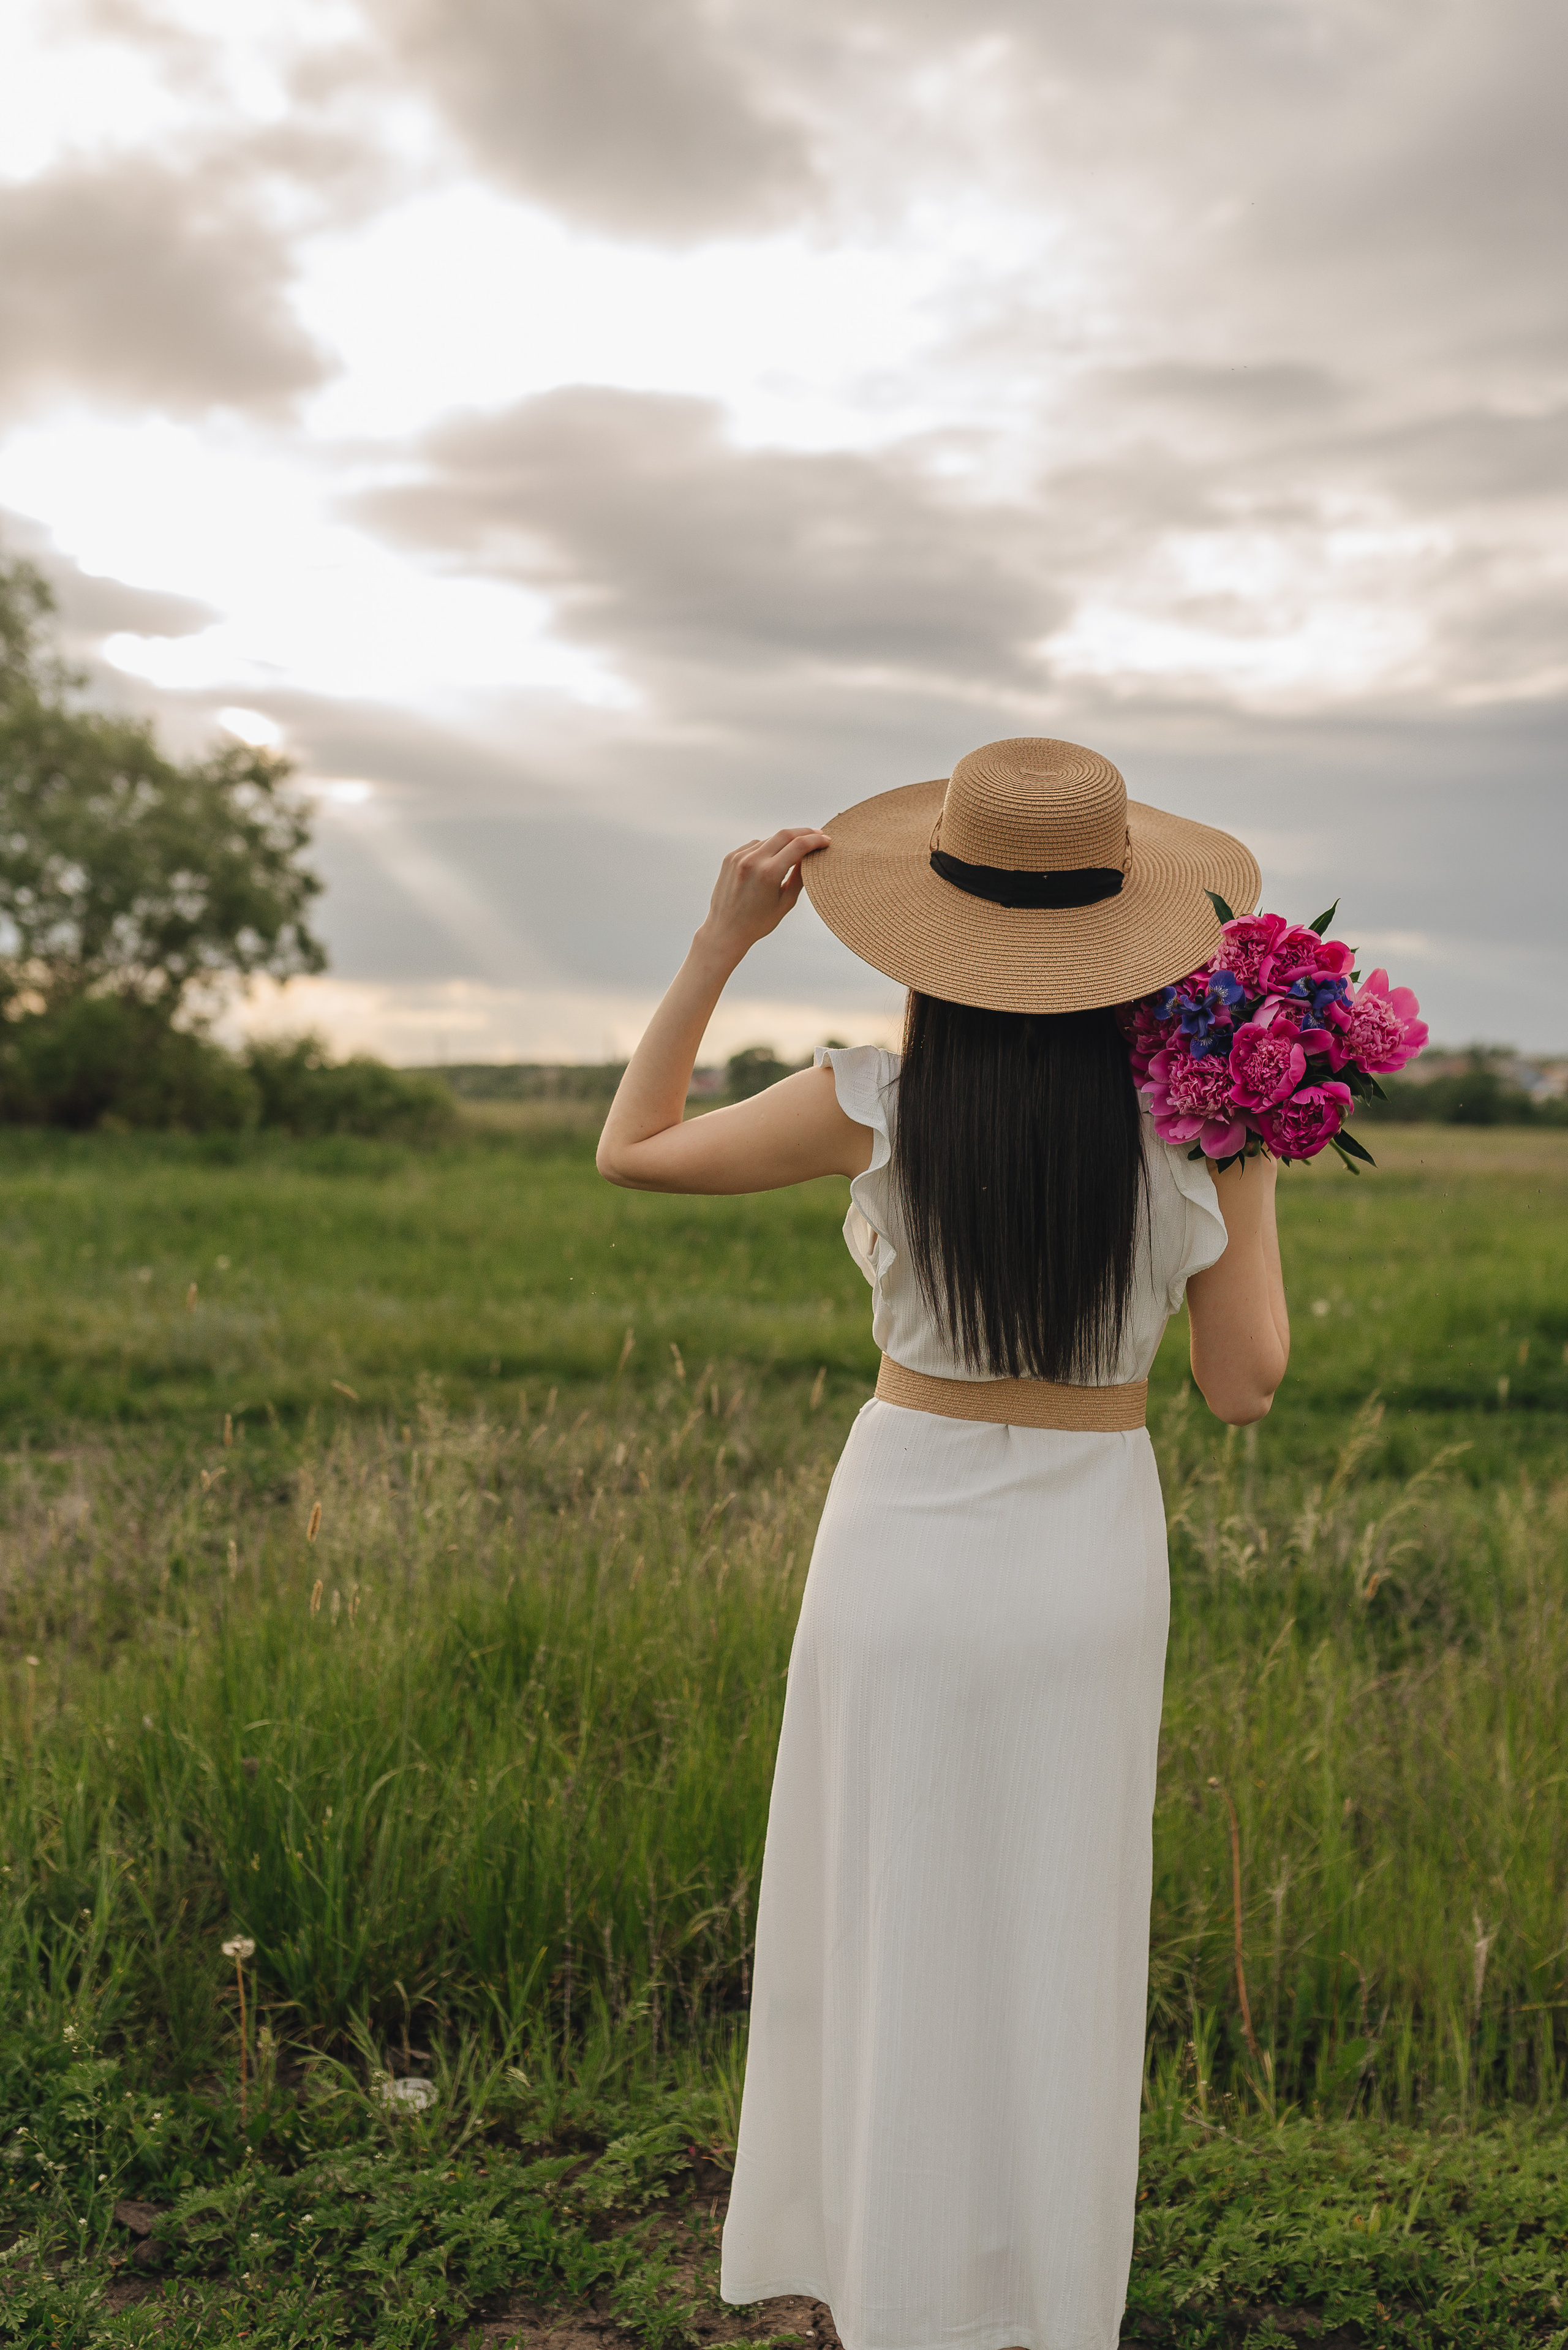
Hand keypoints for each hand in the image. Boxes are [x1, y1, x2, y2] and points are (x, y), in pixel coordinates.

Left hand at [695, 828, 829, 963]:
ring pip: (769, 839)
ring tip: (796, 848)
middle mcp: (752, 860)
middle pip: (785, 834)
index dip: (816, 840)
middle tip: (817, 835)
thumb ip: (800, 877)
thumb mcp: (786, 902)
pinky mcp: (730, 858)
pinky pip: (754, 845)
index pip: (798, 845)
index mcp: (769, 873)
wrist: (725, 930)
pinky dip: (767, 847)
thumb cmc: (757, 922)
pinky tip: (773, 857)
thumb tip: (810, 856)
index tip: (826, 841)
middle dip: (804, 832)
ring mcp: (739, 857)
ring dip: (785, 841)